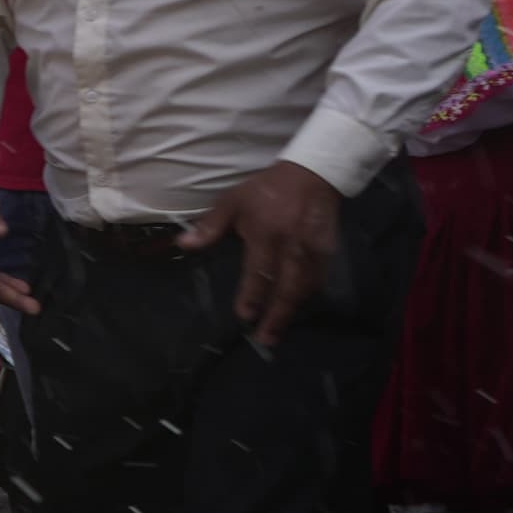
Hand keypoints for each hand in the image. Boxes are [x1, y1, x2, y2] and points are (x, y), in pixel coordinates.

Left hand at [187, 158, 343, 349]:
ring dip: (292, 311)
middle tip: (265, 339)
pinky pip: (319, 279)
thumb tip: (184, 245)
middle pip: (287, 287)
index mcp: (266, 234)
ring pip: (305, 287)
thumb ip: (210, 226)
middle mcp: (292, 246)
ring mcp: (314, 250)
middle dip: (277, 315)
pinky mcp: (329, 251)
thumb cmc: (266, 189)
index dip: (253, 295)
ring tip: (279, 331)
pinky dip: (308, 296)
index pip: (260, 271)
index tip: (244, 315)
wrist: (313, 174)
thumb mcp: (233, 201)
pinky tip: (298, 309)